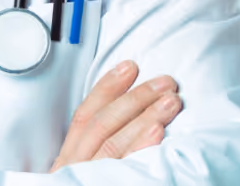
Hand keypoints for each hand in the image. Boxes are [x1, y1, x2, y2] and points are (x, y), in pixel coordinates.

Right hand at [49, 60, 181, 171]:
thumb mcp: (81, 175)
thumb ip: (97, 154)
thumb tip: (134, 122)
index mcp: (68, 163)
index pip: (85, 116)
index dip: (107, 88)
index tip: (130, 66)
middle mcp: (73, 171)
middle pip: (102, 126)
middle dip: (134, 99)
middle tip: (164, 82)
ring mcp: (88, 182)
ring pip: (113, 145)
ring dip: (143, 118)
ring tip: (171, 102)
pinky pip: (123, 173)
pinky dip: (140, 151)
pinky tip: (158, 137)